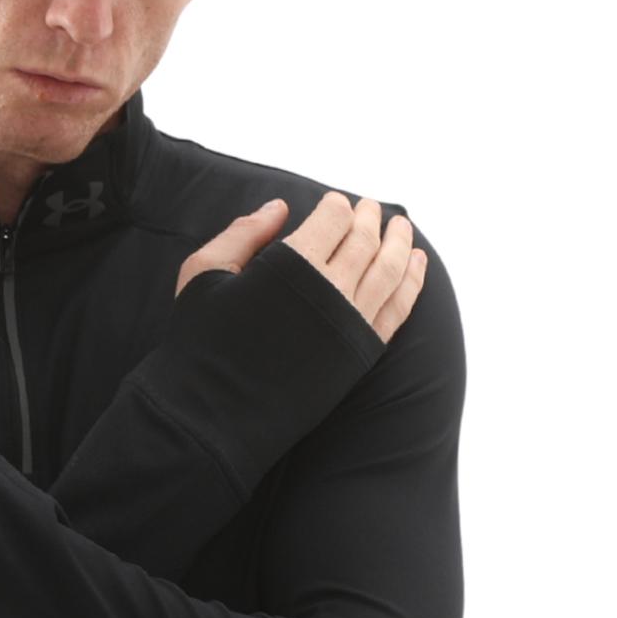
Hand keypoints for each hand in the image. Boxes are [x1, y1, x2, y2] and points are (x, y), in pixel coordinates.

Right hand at [178, 193, 427, 343]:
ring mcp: (350, 323)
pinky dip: (412, 282)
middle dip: (370, 218)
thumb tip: (279, 208)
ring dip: (400, 243)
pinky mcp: (361, 353)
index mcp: (292, 265)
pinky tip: (415, 265)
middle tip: (371, 208)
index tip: (336, 203)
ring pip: (390, 270)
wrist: (215, 415)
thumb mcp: (203, 275)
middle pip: (365, 240)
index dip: (336, 205)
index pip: (333, 218)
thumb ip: (243, 234)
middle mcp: (330, 290)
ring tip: (402, 227)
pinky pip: (398, 309)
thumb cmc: (201, 343)